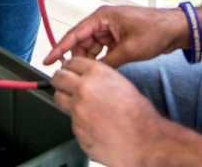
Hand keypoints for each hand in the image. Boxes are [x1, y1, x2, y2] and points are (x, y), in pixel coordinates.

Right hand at [45, 4, 187, 67]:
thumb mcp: (129, 50)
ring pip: (91, 48)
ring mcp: (110, 30)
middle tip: (74, 75)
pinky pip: (102, 50)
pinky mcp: (117, 38)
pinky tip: (102, 70)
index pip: (74, 34)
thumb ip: (107, 63)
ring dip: (90, 60)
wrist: (175, 29)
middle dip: (78, 58)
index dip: (59, 48)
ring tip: (91, 75)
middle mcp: (103, 21)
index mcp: (102, 17)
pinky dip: (100, 60)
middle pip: (81, 42)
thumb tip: (92, 74)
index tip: (47, 60)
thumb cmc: (155, 31)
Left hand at [51, 57, 166, 166]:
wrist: (144, 140)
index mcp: (96, 73)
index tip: (67, 70)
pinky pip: (71, 121)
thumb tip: (84, 77)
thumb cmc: (138, 114)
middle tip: (63, 85)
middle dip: (60, 81)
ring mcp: (77, 110)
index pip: (70, 62)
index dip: (68, 67)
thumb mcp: (119, 83)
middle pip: (58, 79)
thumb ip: (98, 78)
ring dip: (66, 100)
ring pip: (60, 100)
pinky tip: (93, 124)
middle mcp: (83, 89)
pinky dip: (79, 122)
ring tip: (81, 107)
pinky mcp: (76, 129)